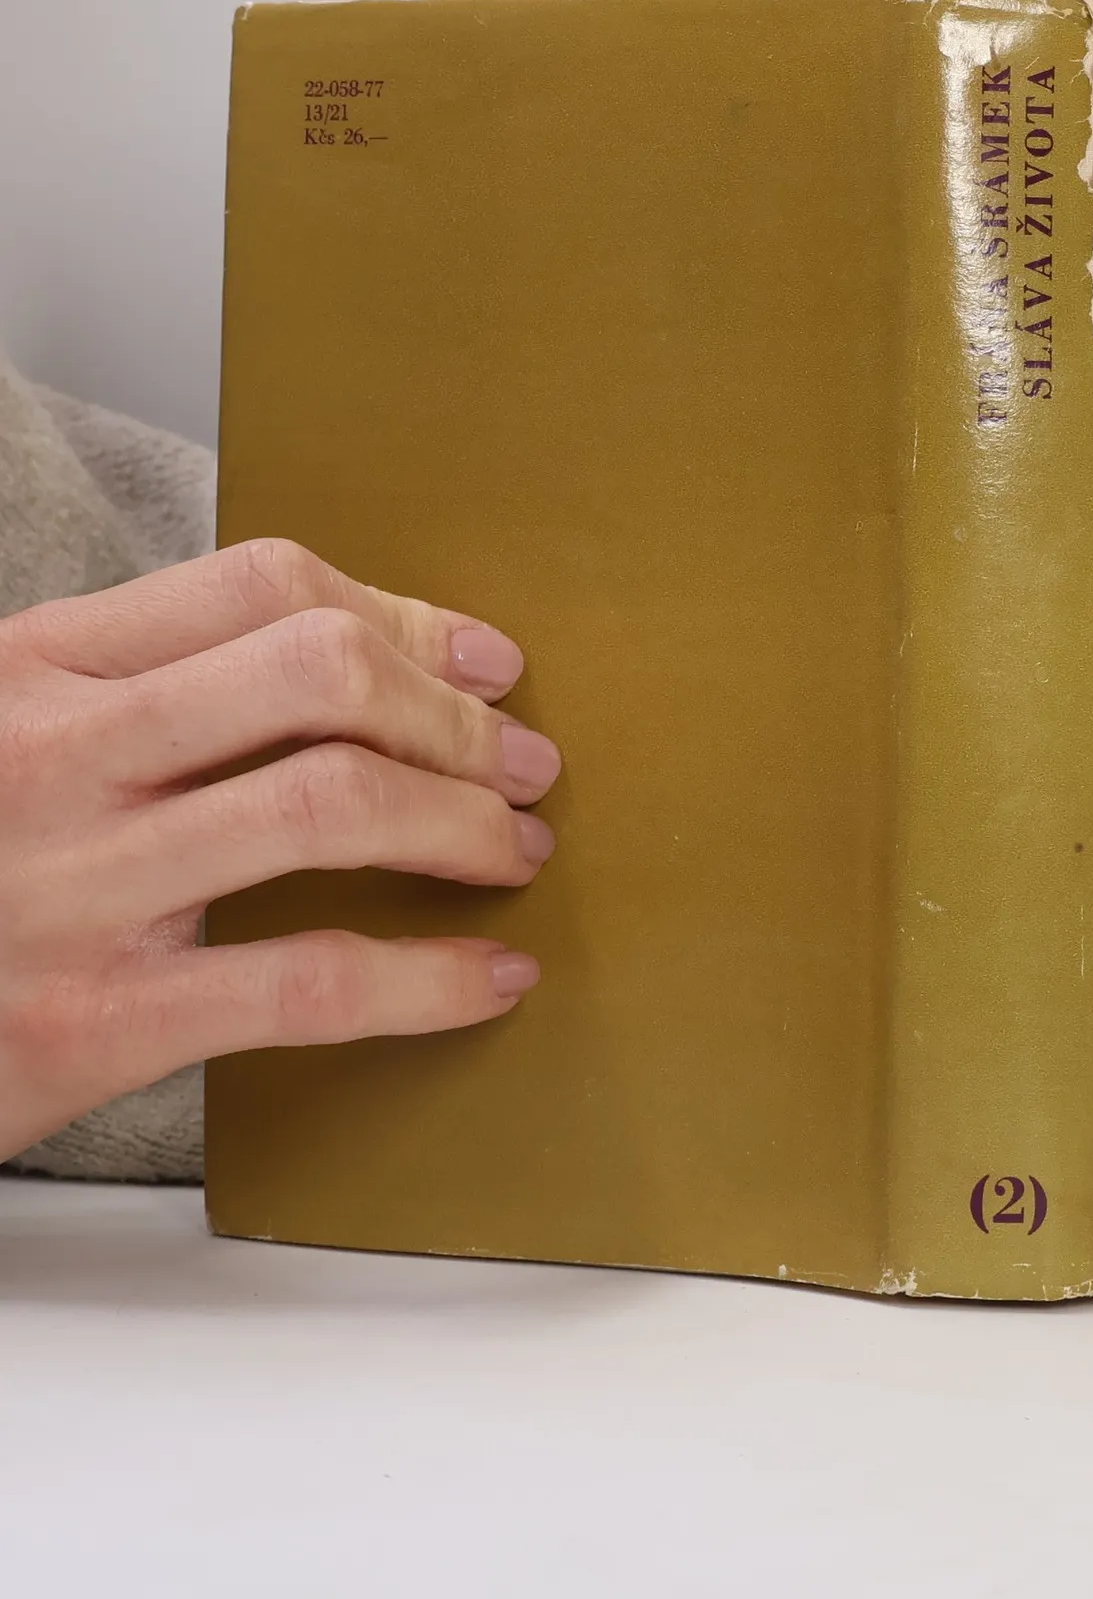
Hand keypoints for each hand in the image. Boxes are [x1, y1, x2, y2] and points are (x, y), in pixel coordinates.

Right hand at [0, 539, 560, 1160]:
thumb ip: (142, 690)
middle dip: (456, 718)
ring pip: (329, 805)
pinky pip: (305, 981)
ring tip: (515, 852)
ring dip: (463, 825)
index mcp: (35, 666)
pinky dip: (428, 978)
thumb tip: (355, 666)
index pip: (261, 586)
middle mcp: (52, 753)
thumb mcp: (11, 734)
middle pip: (320, 674)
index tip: (484, 659)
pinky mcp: (86, 1022)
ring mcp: (69, 885)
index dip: (405, 617)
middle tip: (525, 763)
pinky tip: (490, 978)